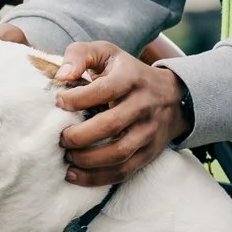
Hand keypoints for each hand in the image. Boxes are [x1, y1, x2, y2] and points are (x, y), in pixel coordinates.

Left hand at [53, 42, 192, 186]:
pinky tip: (74, 174)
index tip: (58, 103)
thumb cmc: (127, 73)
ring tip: (67, 157)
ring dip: (86, 160)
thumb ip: (80, 55)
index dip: (77, 99)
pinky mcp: (149, 153)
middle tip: (61, 138)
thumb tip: (60, 76)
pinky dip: (96, 178)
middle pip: (110, 126)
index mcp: (131, 78)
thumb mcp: (107, 53)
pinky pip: (123, 171)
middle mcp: (144, 106)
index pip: (104, 90)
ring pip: (118, 153)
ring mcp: (149, 132)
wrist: (173, 96)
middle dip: (79, 136)